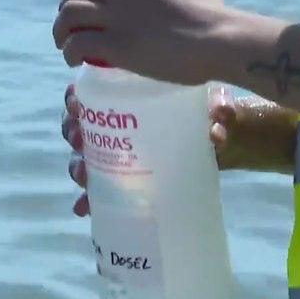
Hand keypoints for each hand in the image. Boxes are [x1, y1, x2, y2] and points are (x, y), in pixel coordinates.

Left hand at [52, 0, 230, 84]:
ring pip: (69, 13)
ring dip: (61, 29)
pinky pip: (77, 42)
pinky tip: (72, 60)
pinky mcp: (114, 42)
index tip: (94, 9)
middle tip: (70, 26)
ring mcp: (116, 13)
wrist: (218, 40)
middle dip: (67, 7)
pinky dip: (69, 51)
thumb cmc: (217, 19)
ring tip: (63, 44)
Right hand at [62, 81, 236, 216]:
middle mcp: (119, 121)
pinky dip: (90, 198)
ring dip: (78, 165)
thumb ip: (221, 110)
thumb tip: (218, 123)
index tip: (76, 105)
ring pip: (86, 155)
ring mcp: (122, 151)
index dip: (76, 98)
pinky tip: (83, 207)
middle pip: (81, 124)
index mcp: (132, 95)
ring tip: (83, 176)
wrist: (227, 143)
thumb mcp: (219, 105)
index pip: (93, 91)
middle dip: (72, 133)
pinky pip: (102, 187)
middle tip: (79, 142)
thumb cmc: (215, 112)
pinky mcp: (129, 177)